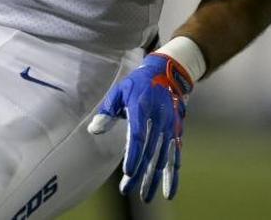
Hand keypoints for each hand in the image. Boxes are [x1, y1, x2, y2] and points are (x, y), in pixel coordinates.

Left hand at [88, 53, 193, 201]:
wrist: (167, 74)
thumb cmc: (137, 84)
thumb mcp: (120, 92)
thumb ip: (107, 111)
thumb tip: (94, 129)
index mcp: (143, 108)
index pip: (138, 135)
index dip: (133, 154)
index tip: (128, 172)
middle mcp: (159, 120)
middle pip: (149, 151)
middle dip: (140, 173)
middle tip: (127, 190)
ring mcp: (169, 128)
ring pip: (163, 158)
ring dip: (154, 178)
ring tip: (145, 197)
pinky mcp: (176, 134)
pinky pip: (175, 157)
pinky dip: (173, 175)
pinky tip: (168, 193)